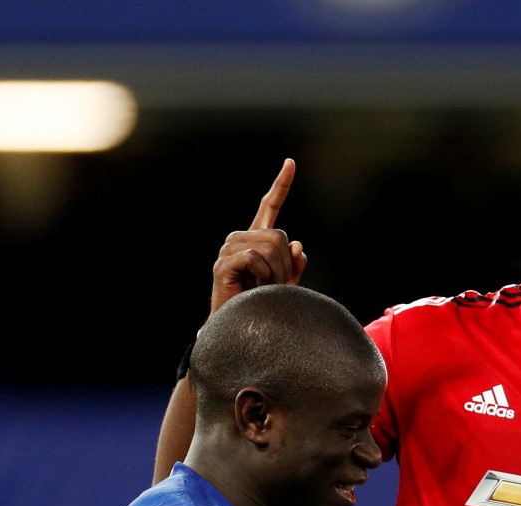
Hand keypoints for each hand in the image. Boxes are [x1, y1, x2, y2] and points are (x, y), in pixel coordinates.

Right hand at [210, 158, 306, 313]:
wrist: (241, 326)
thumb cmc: (264, 304)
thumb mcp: (287, 283)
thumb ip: (295, 264)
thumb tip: (297, 245)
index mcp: (256, 238)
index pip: (269, 206)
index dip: (281, 186)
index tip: (291, 163)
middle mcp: (240, 238)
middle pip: (280, 236)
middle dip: (285, 266)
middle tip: (274, 286)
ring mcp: (229, 249)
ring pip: (269, 247)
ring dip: (275, 274)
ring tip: (263, 289)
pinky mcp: (223, 263)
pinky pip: (255, 258)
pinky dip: (262, 277)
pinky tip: (252, 288)